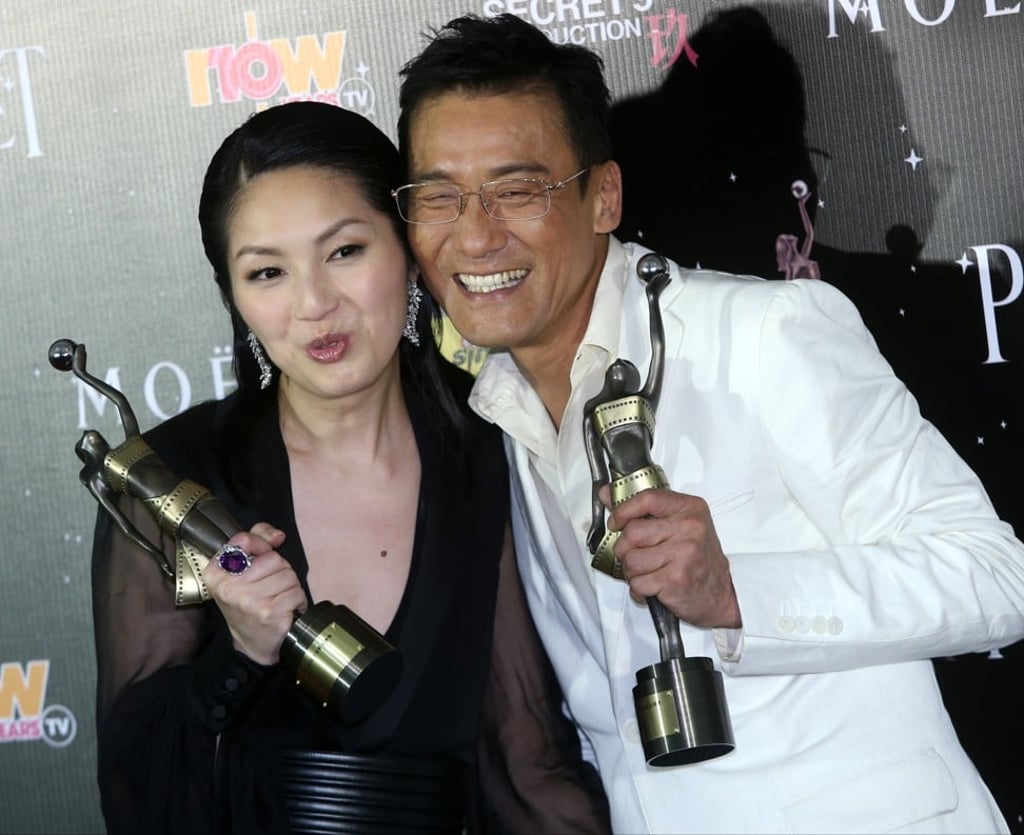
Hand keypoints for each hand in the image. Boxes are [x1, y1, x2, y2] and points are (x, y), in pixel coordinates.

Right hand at [203, 523, 308, 664]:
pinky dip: (297, 600)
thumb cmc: (249, 603)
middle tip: (269, 589)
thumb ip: (257, 542)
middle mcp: (229, 587)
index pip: (243, 539)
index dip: (261, 544)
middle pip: (274, 559)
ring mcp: (249, 600)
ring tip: (277, 599)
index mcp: (216, 573)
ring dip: (289, 587)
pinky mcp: (269, 612)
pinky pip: (296, 592)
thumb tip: (277, 536)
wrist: (253, 643)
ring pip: (288, 575)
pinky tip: (285, 610)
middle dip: (279, 571)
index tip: (262, 555)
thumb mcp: (243, 571)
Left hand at [604, 487, 741, 628]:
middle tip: (636, 556)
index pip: (647, 498)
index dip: (623, 511)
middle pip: (632, 533)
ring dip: (632, 572)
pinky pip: (638, 583)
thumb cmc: (699, 559)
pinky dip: (639, 590)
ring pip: (631, 560)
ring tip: (647, 573)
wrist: (721, 595)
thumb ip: (644, 510)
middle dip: (625, 549)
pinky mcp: (676, 579)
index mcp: (689, 508)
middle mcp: (689, 528)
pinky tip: (652, 587)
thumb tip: (608, 494)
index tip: (616, 522)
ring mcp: (684, 553)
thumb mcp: (679, 525)